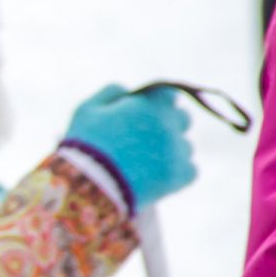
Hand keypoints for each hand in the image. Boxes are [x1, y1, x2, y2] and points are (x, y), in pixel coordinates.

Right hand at [62, 84, 196, 209]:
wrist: (90, 185)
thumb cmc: (85, 144)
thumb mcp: (88, 109)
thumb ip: (111, 93)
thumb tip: (128, 91)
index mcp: (150, 105)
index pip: (168, 95)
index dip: (156, 104)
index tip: (143, 114)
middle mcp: (170, 124)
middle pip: (182, 119)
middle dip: (166, 125)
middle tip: (144, 140)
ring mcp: (178, 150)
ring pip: (184, 146)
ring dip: (170, 151)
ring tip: (144, 165)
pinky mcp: (181, 175)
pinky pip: (190, 171)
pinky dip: (176, 173)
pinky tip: (155, 177)